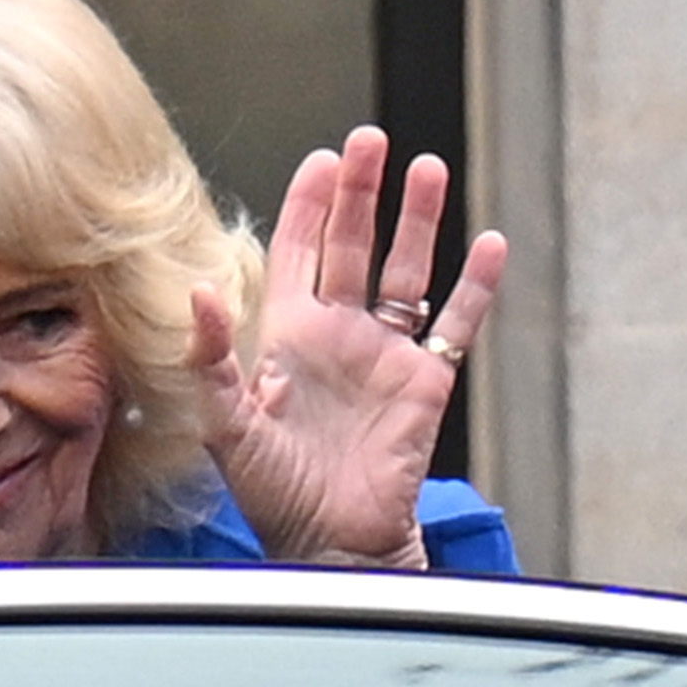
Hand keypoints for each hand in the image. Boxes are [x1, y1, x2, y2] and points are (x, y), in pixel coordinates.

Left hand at [186, 125, 506, 569]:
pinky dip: (475, 287)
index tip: (322, 160)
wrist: (330, 545)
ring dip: (417, 221)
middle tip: (371, 141)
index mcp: (287, 339)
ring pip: (406, 271)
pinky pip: (456, 324)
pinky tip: (489, 244)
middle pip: (353, 246)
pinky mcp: (426, 383)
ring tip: (428, 168)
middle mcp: (337, 337)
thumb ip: (209, 359)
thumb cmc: (273, 496)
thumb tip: (197, 292)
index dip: (308, 207)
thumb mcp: (226, 428)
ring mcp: (384, 356)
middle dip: (361, 192)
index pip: (298, 254)